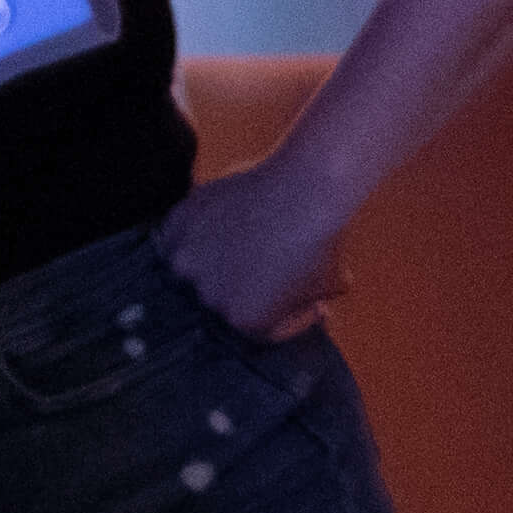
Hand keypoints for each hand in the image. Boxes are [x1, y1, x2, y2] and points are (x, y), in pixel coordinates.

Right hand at [156, 165, 349, 339]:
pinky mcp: (180, 224)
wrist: (306, 186)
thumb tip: (316, 308)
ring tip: (240, 234)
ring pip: (195, 266)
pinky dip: (193, 229)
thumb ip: (313, 302)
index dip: (283, 311)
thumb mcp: (332, 282)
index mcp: (246, 322)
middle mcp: (210, 298)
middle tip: (264, 258)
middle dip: (247, 282)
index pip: (259, 325)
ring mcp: (189, 260)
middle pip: (224, 296)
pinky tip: (216, 218)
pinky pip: (179, 233)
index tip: (293, 289)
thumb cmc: (324, 237)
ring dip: (212, 257)